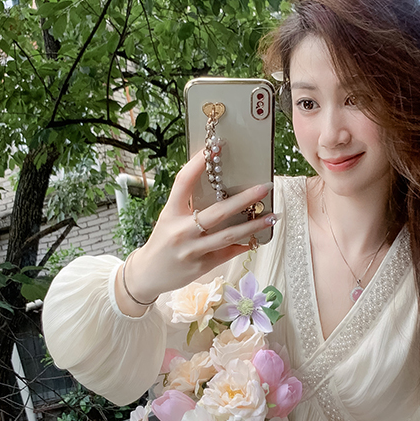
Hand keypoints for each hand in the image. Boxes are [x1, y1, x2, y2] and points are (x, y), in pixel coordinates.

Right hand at [116, 151, 275, 312]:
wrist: (148, 274)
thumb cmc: (163, 240)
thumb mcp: (169, 218)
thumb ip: (189, 203)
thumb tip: (220, 183)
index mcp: (171, 212)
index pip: (184, 181)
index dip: (199, 163)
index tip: (217, 146)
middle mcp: (181, 230)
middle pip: (217, 212)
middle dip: (244, 199)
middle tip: (265, 187)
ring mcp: (192, 250)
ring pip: (228, 236)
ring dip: (252, 226)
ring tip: (272, 216)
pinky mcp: (201, 266)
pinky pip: (227, 253)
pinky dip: (243, 245)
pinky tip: (257, 239)